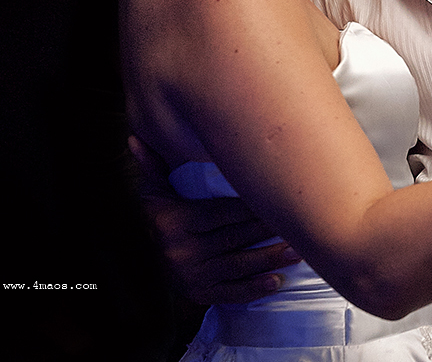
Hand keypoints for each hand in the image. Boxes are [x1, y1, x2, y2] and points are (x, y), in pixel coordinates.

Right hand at [129, 135, 299, 303]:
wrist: (138, 262)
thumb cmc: (156, 217)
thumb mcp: (153, 192)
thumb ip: (153, 165)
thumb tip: (134, 139)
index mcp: (175, 221)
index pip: (220, 212)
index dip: (250, 207)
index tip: (277, 199)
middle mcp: (182, 250)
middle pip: (232, 237)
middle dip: (266, 231)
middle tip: (297, 224)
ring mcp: (191, 275)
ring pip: (236, 264)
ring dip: (268, 259)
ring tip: (296, 251)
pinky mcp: (198, 294)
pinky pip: (229, 293)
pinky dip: (253, 288)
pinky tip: (276, 281)